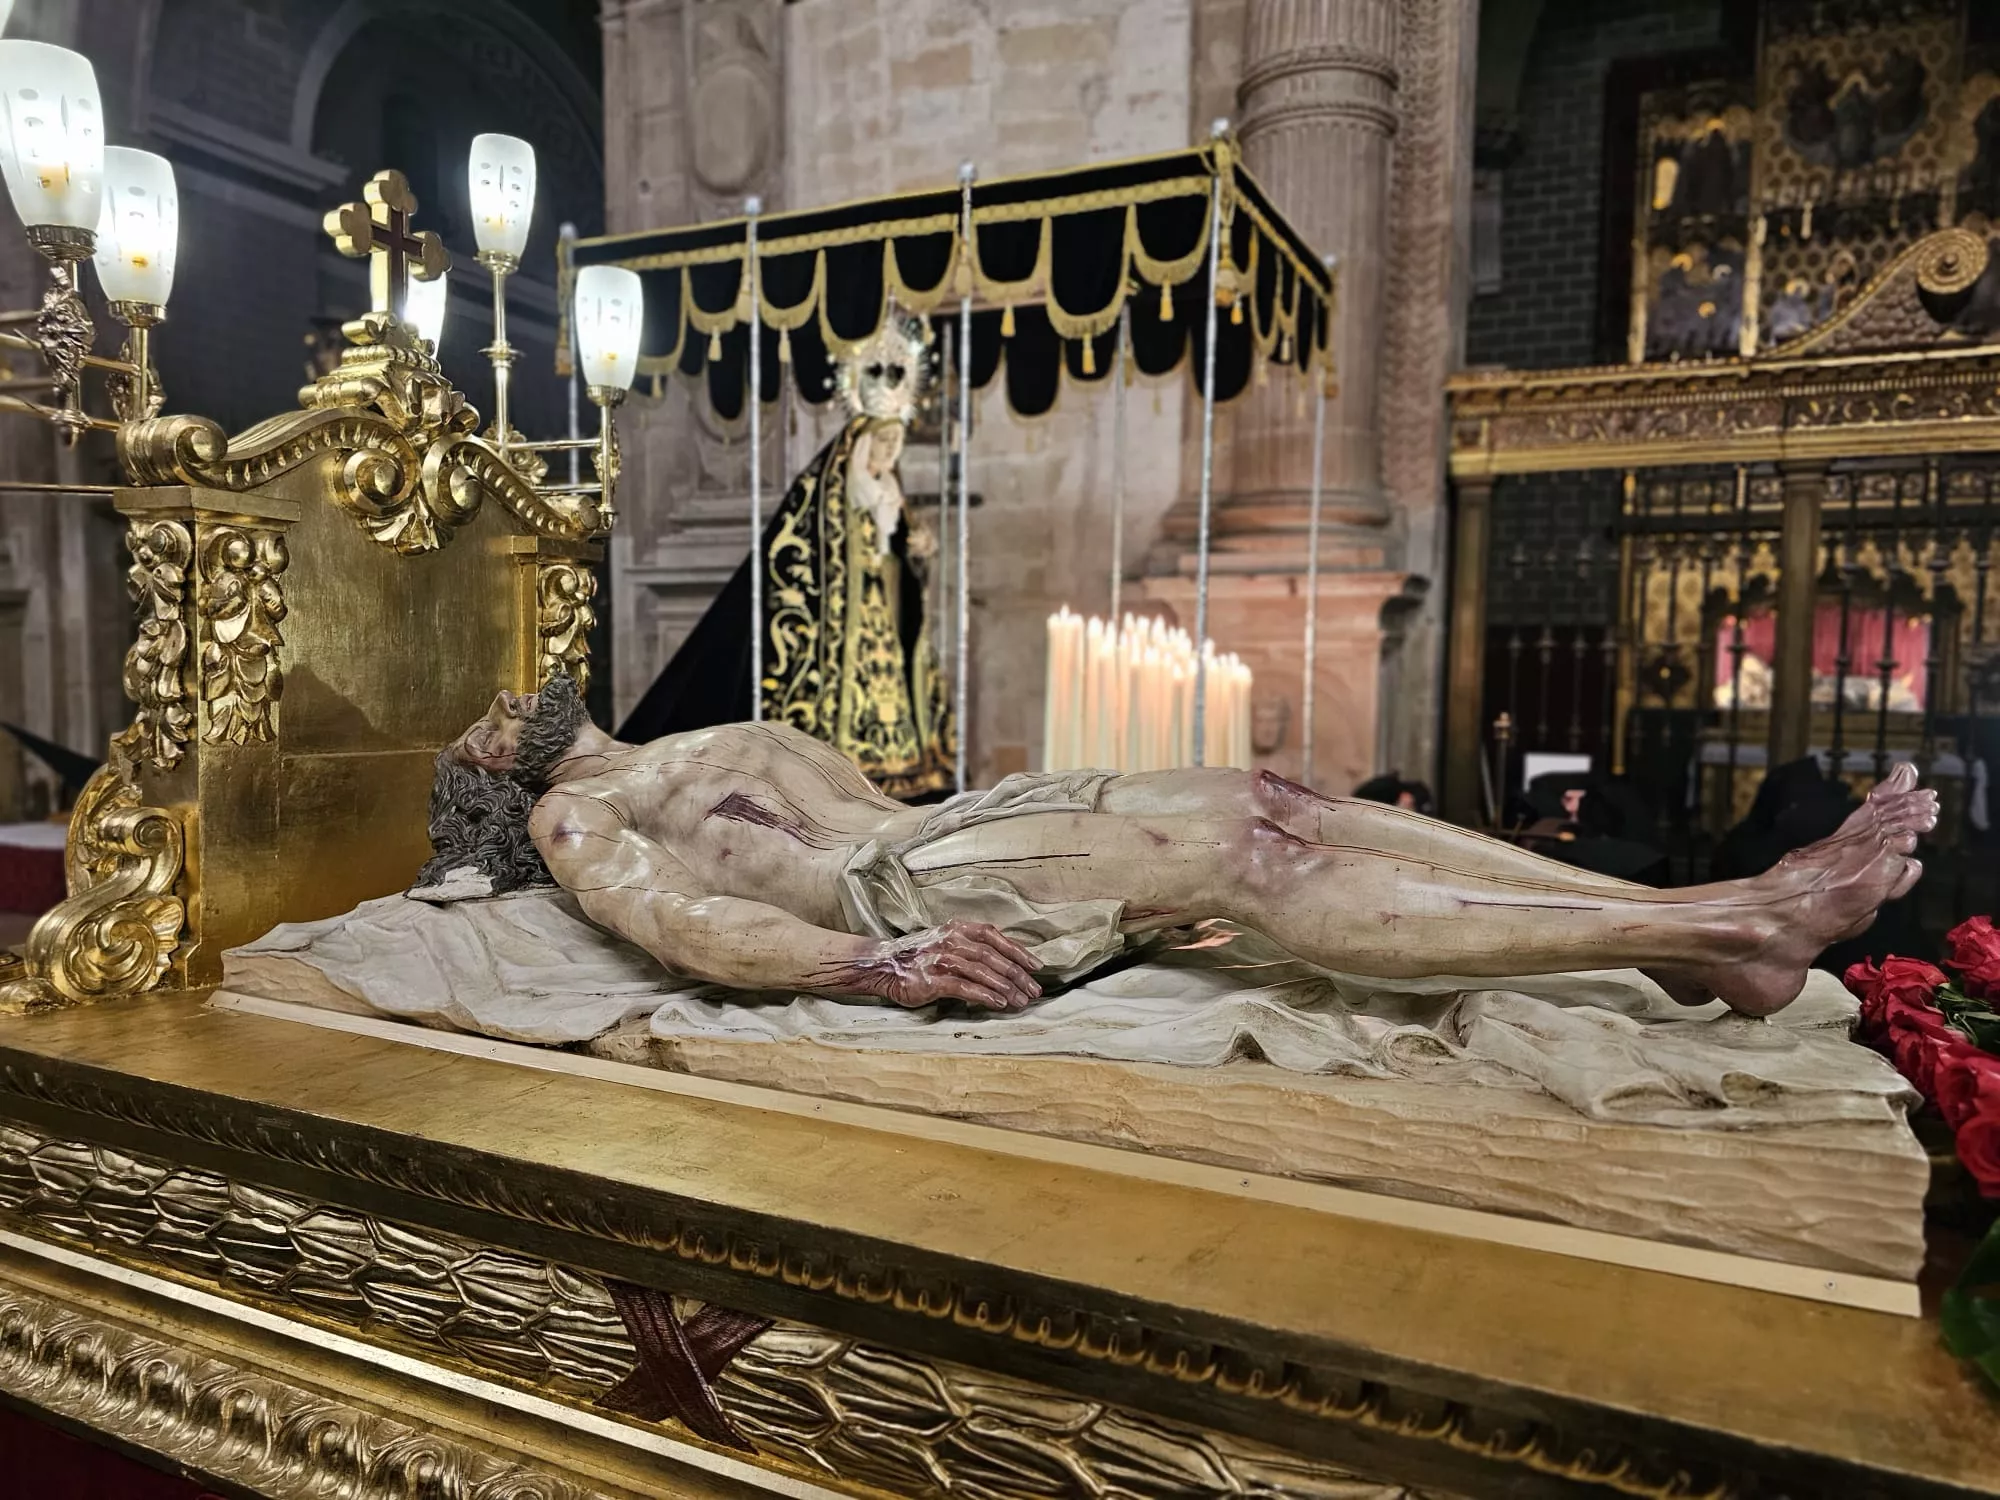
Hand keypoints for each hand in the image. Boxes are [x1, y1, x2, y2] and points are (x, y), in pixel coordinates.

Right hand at [829, 922, 1042, 1010]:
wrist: (882, 965)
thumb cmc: (917, 956)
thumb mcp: (944, 941)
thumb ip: (969, 947)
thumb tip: (1003, 962)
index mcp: (956, 928)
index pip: (994, 936)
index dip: (1018, 950)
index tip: (1036, 966)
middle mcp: (950, 940)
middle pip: (992, 956)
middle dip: (1017, 974)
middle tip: (1034, 989)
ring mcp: (941, 959)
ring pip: (982, 971)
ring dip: (1005, 987)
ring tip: (1021, 1000)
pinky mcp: (932, 979)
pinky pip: (965, 986)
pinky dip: (985, 995)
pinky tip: (999, 1003)